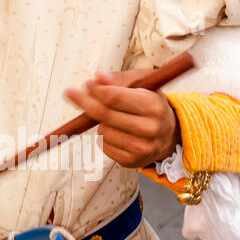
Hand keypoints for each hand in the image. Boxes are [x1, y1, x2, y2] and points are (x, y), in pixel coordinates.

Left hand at [64, 69, 180, 168]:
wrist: (168, 135)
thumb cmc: (151, 103)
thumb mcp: (143, 84)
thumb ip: (120, 79)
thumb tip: (98, 77)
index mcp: (154, 106)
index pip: (114, 97)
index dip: (96, 90)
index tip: (86, 84)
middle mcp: (150, 129)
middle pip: (104, 115)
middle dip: (85, 102)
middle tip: (70, 93)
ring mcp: (141, 148)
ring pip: (101, 131)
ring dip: (101, 122)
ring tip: (115, 118)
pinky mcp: (132, 161)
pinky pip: (103, 146)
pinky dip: (104, 137)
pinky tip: (117, 132)